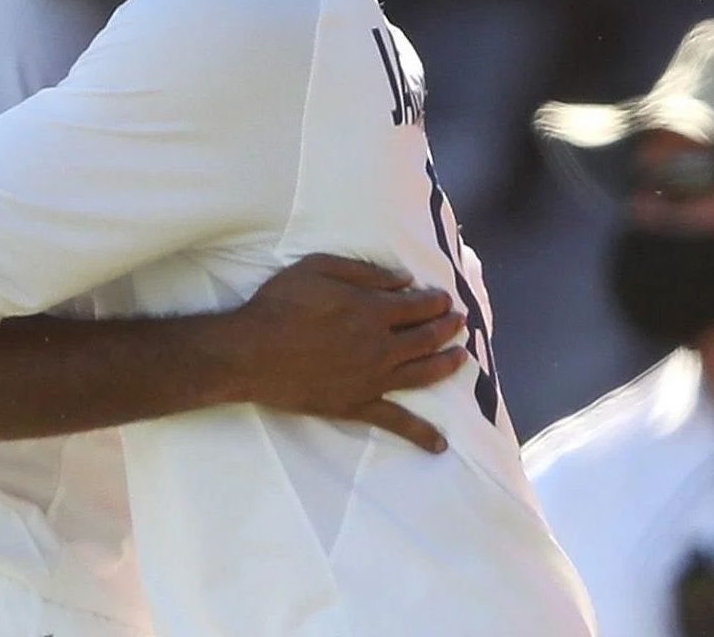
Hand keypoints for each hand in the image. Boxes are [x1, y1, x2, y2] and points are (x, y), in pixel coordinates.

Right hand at [230, 254, 468, 452]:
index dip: (435, 300)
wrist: (251, 353)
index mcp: (373, 310)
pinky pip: (395, 421)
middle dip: (448, 327)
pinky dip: (420, 434)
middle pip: (426, 337)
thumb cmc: (280, 304)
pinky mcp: (356, 405)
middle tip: (460, 321)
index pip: (418, 305)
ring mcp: (372, 379)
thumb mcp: (319, 268)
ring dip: (447, 364)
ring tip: (463, 358)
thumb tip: (405, 279)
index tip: (445, 298)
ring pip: (422, 373)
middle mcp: (381, 346)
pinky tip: (439, 445)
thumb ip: (365, 272)